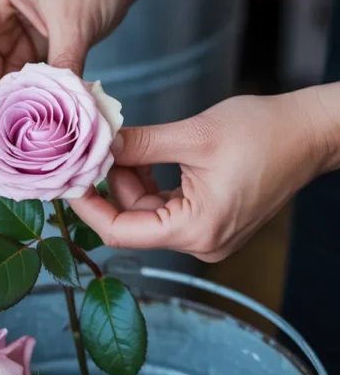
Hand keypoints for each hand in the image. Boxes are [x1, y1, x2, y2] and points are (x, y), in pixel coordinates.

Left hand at [70, 89, 336, 261]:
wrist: (309, 133)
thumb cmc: (263, 132)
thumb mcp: (192, 135)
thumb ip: (139, 145)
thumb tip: (95, 143)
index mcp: (197, 230)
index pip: (121, 232)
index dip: (88, 207)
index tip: (66, 179)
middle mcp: (203, 242)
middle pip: (133, 222)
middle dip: (109, 184)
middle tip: (89, 147)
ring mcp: (209, 234)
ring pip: (148, 212)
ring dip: (130, 179)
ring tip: (120, 141)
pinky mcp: (213, 219)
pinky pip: (168, 207)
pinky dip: (151, 182)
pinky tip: (142, 153)